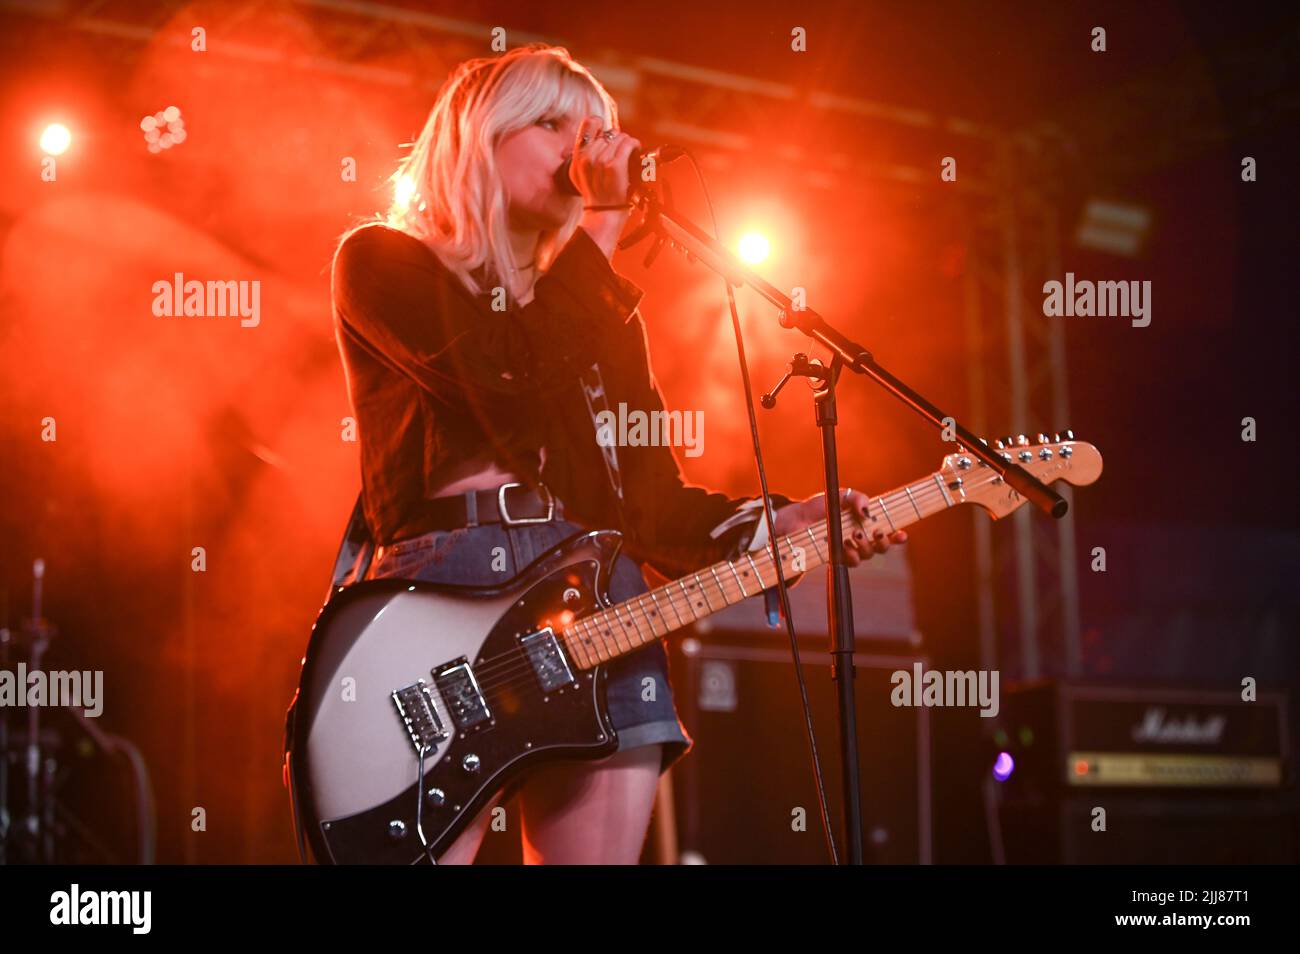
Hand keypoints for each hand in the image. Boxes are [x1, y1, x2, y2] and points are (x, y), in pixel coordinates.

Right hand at [571, 115, 638, 206]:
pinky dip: (634, 145)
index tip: (606, 132)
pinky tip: (635, 150)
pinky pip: (627, 144)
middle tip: (620, 152)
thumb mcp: (581, 175)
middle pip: (607, 133)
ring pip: (619, 137)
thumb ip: (585, 155)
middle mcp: (586, 157)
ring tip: (628, 154)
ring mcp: (600, 161)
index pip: (588, 125)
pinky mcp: (614, 166)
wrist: (603, 214)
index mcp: (577, 158)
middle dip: (616, 140)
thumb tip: (599, 137)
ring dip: (626, 143)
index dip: (599, 124)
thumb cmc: (597, 196)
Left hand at [773, 490, 906, 566]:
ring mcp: (850, 550)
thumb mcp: (840, 496)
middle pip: (881, 547)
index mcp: (866, 523)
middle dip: (883, 542)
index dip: (898, 536)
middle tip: (876, 533)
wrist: (799, 518)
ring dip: (864, 546)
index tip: (902, 534)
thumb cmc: (822, 506)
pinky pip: (852, 562)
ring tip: (853, 535)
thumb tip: (867, 512)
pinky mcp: (838, 558)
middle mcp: (861, 538)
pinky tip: (844, 544)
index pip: (889, 532)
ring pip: (867, 555)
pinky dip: (851, 554)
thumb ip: (857, 498)